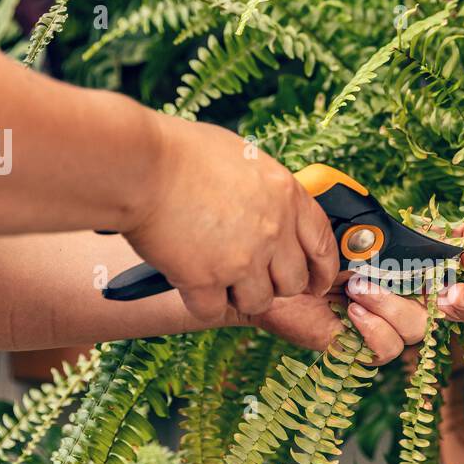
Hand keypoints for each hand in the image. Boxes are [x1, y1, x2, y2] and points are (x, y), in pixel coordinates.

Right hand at [123, 120, 336, 320]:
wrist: (140, 165)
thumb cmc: (182, 153)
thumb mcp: (245, 160)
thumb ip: (267, 192)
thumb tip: (274, 210)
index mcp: (287, 195)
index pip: (323, 244)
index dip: (323, 270)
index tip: (317, 283)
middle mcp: (273, 229)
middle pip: (292, 282)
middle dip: (275, 285)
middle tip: (252, 278)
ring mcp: (242, 258)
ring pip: (258, 301)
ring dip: (238, 295)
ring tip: (215, 275)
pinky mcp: (206, 280)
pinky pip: (214, 310)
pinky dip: (201, 301)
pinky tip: (188, 282)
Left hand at [239, 242, 463, 362]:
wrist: (267, 271)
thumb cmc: (306, 241)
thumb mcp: (349, 223)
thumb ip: (386, 226)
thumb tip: (426, 234)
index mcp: (413, 255)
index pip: (462, 259)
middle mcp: (409, 290)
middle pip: (463, 305)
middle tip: (451, 293)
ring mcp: (389, 320)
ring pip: (421, 325)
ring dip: (393, 305)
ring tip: (357, 287)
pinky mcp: (365, 346)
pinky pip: (389, 348)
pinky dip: (374, 329)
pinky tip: (352, 312)